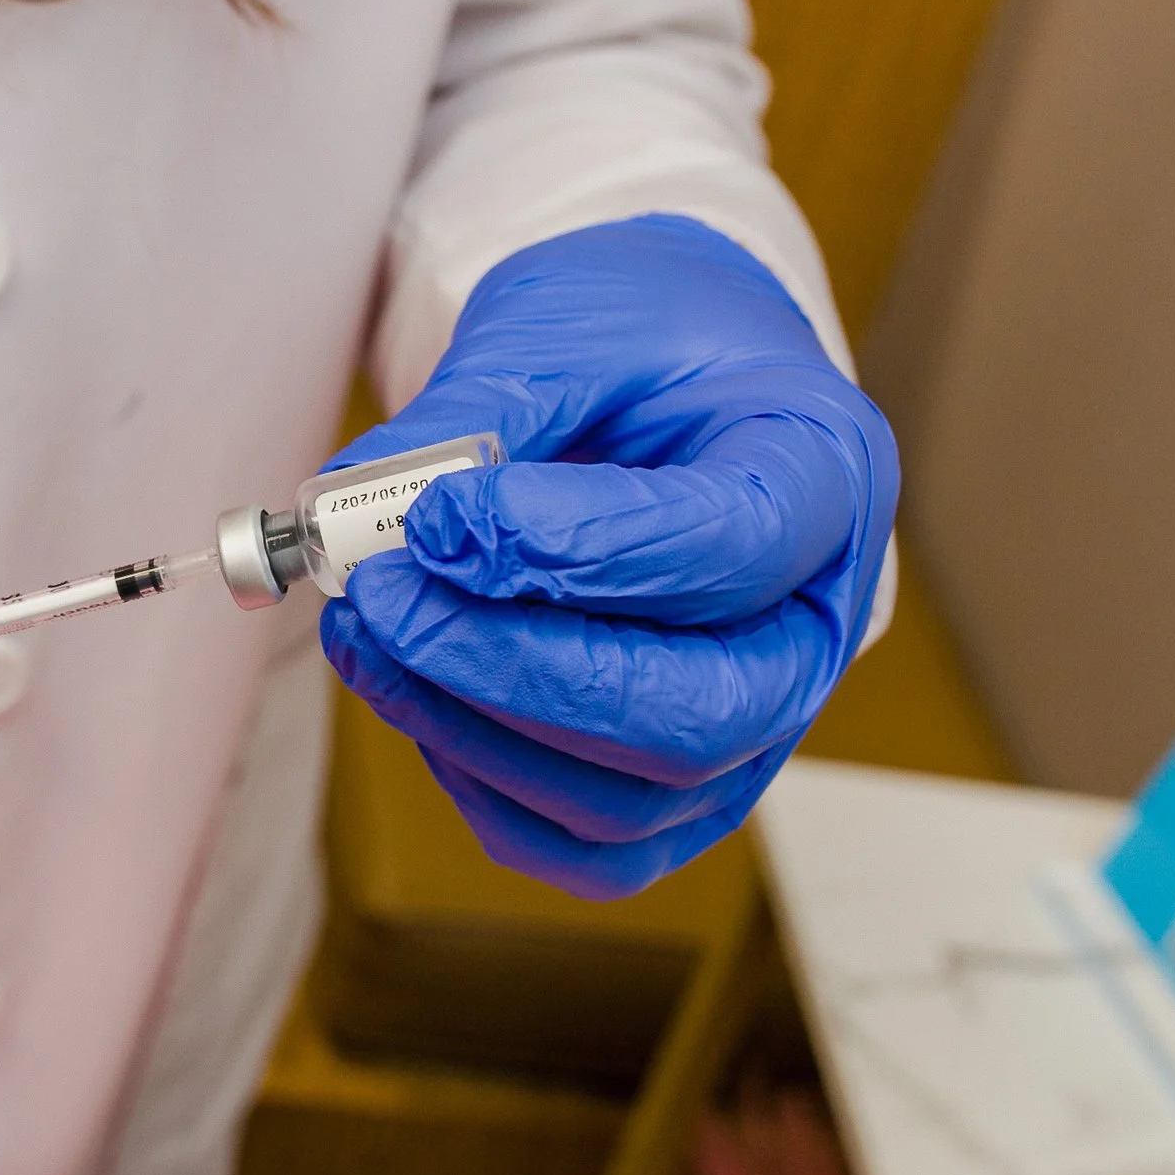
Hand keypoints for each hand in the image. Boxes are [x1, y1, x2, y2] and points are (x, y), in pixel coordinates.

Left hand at [323, 215, 896, 897]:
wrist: (669, 377)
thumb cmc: (637, 340)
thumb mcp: (562, 328)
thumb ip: (471, 424)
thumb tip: (350, 512)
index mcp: (824, 472)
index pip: (732, 546)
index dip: (579, 549)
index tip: (441, 516)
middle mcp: (816, 619)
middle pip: (699, 713)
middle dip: (516, 671)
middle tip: (384, 597)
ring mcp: (761, 720)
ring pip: (634, 799)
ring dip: (472, 728)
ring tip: (367, 631)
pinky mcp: (685, 784)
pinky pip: (591, 846)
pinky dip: (486, 786)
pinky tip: (416, 694)